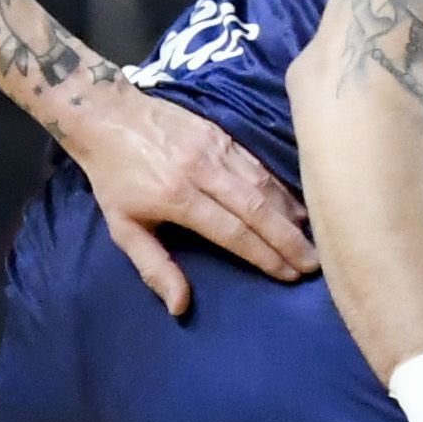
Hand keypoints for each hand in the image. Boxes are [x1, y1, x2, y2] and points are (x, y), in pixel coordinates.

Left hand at [55, 80, 319, 317]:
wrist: (109, 115)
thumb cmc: (114, 179)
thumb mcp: (122, 228)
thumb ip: (153, 266)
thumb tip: (179, 306)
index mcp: (176, 196)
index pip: (231, 231)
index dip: (262, 255)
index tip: (287, 275)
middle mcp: (202, 170)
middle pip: (256, 207)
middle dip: (288, 239)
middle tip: (313, 263)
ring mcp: (216, 147)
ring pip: (264, 183)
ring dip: (291, 213)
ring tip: (312, 238)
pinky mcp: (223, 132)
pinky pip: (259, 163)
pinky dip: (282, 185)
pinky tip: (297, 204)